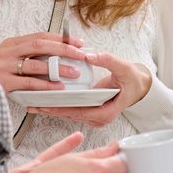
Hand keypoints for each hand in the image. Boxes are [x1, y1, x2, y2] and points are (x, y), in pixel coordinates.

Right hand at [0, 31, 87, 92]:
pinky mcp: (3, 82)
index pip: (40, 36)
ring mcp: (4, 66)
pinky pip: (29, 83)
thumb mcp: (7, 60)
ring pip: (37, 64)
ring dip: (58, 68)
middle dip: (64, 49)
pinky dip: (46, 85)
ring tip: (74, 72)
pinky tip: (58, 87)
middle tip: (81, 54)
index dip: (61, 38)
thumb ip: (26, 56)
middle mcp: (7, 51)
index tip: (79, 43)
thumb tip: (55, 56)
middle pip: (41, 45)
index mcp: (11, 43)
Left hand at [27, 51, 152, 126]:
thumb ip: (106, 59)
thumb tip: (88, 55)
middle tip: (33, 104)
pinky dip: (60, 105)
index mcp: (106, 112)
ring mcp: (94, 116)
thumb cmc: (133, 80)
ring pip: (70, 114)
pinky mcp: (90, 111)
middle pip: (71, 115)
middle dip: (52, 109)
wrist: (139, 86)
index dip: (62, 108)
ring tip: (35, 103)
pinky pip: (73, 109)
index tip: (47, 104)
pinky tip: (46, 100)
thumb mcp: (123, 67)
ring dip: (53, 108)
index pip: (80, 112)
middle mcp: (99, 117)